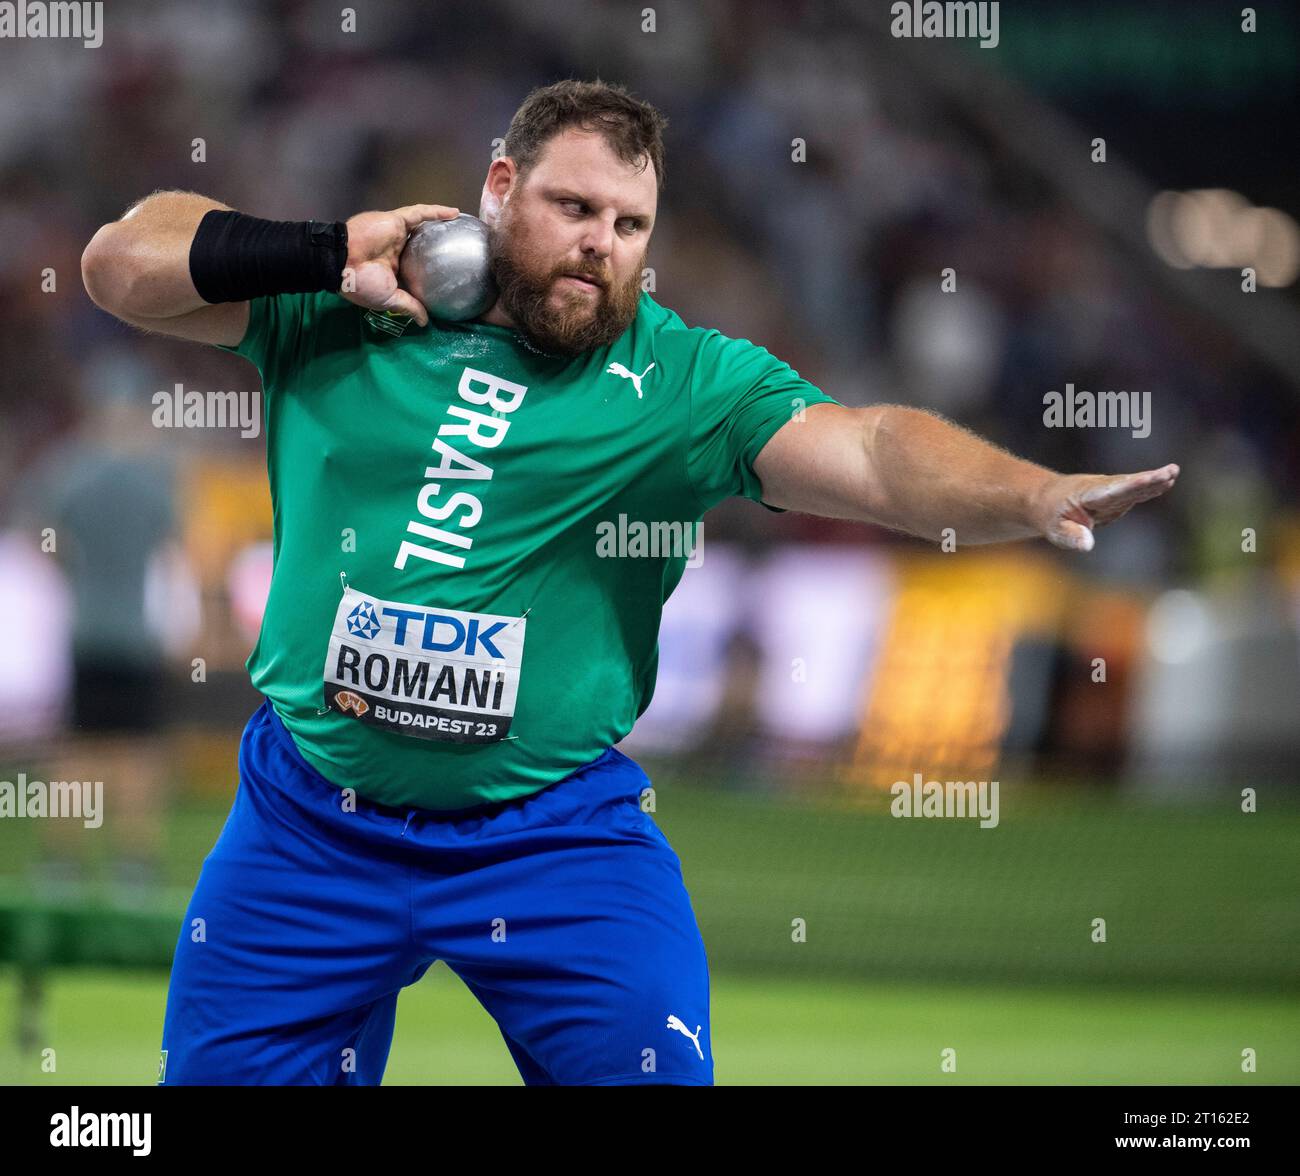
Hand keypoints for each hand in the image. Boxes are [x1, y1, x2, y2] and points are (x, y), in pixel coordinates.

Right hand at [340, 204, 458, 325]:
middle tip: (462, 250)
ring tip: (462, 227)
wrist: (341, 262)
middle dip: (441, 247)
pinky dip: (435, 212)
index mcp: (394, 268)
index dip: (433, 271)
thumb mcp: (390, 299)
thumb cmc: (362, 283)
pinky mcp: (395, 221)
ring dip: (442, 225)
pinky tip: (454, 213)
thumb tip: (425, 322)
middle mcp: (396, 250)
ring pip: (423, 227)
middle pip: (423, 246)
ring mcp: (396, 235)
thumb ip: (409, 306)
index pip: (418, 268)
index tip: (453, 277)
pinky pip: (419, 213)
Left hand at [1035, 463, 1179, 551]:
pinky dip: (1151, 486)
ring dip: (1155, 480)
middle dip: (1148, 480)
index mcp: (1087, 495)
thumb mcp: (1055, 529)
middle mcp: (1101, 489)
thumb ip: (1071, 536)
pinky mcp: (1116, 497)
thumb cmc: (1050, 515)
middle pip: (1127, 485)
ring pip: (1134, 485)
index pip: (1111, 491)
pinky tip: (1168, 481)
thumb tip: (1087, 546)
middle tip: (1170, 471)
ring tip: (1173, 473)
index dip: (1130, 486)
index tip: (1147, 479)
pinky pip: (1135, 491)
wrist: (1046, 499)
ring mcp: (1110, 491)